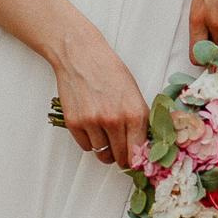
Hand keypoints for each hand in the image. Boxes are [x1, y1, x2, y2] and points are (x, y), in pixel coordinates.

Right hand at [51, 36, 149, 169]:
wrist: (81, 55)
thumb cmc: (109, 71)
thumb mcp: (134, 93)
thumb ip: (140, 120)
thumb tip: (143, 145)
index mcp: (135, 113)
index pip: (139, 152)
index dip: (138, 160)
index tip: (136, 162)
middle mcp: (114, 121)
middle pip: (120, 157)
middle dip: (122, 158)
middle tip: (121, 152)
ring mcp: (93, 123)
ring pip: (102, 154)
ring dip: (105, 150)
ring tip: (105, 136)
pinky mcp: (74, 123)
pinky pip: (85, 146)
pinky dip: (89, 141)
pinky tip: (91, 127)